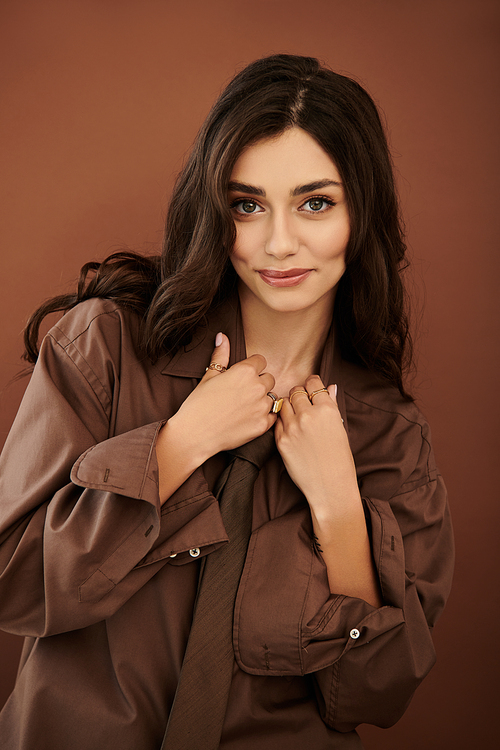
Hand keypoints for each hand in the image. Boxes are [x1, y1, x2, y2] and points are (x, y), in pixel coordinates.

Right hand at [166, 333, 276, 462]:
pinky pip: (273, 416)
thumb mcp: (209, 376)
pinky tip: (248, 418)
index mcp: (245, 371)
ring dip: (263, 400)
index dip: (252, 367)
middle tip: (242, 393)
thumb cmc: (198, 404)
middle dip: (259, 383)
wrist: (195, 434)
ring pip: (272, 397)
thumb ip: (220, 355)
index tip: (243, 376)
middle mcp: (257, 387)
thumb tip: (222, 336)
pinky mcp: (263, 425)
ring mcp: (262, 407)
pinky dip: (264, 416)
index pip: (261, 361)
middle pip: (269, 378)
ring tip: (244, 407)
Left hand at [274, 374, 357, 514]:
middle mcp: (308, 415)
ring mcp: (292, 428)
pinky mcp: (281, 440)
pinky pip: (277, 422)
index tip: (311, 389)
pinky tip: (291, 429)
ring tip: (296, 416)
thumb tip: (330, 387)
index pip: (313, 383)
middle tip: (302, 403)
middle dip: (299, 394)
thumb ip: (331, 405)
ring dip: (288, 406)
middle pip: (296, 391)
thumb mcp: (340, 428)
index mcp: (327, 409)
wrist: (330, 486)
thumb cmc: (339, 458)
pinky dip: (282, 422)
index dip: (312, 384)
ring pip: (283, 404)